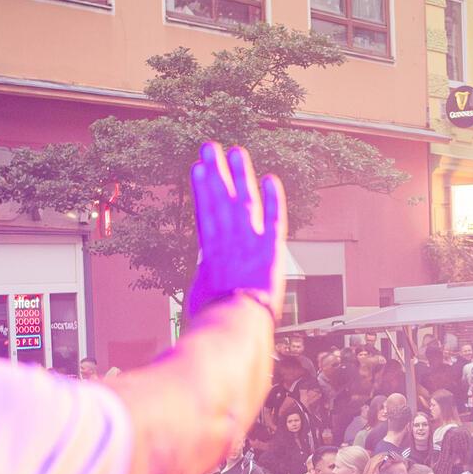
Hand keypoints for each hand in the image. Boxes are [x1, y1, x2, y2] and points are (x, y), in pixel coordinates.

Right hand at [185, 142, 285, 320]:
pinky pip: (274, 220)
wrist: (233, 325)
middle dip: (216, 173)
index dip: (202, 191)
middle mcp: (228, 243)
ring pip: (243, 203)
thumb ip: (207, 290)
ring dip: (239, 176)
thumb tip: (206, 292)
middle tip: (210, 148)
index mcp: (209, 256)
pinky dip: (273, 200)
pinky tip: (271, 179)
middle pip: (221, 201)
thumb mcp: (203, 303)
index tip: (198, 170)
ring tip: (234, 152)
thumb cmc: (215, 322)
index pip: (205, 215)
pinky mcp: (271, 251)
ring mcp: (249, 244)